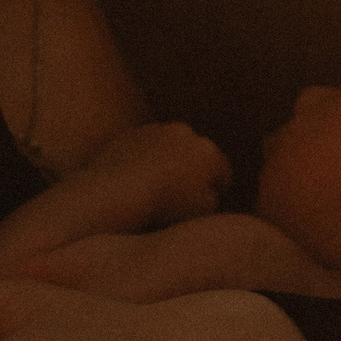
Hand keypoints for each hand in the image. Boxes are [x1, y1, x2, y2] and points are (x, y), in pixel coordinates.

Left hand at [79, 121, 231, 224]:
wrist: (117, 190)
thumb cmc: (162, 204)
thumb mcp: (202, 211)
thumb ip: (214, 197)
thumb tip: (210, 188)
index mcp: (208, 152)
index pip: (223, 172)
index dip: (217, 190)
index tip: (205, 202)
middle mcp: (186, 133)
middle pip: (198, 155)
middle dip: (194, 171)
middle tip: (181, 193)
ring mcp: (158, 129)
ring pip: (172, 147)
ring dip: (170, 161)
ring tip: (158, 186)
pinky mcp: (133, 132)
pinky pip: (146, 147)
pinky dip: (147, 158)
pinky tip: (138, 178)